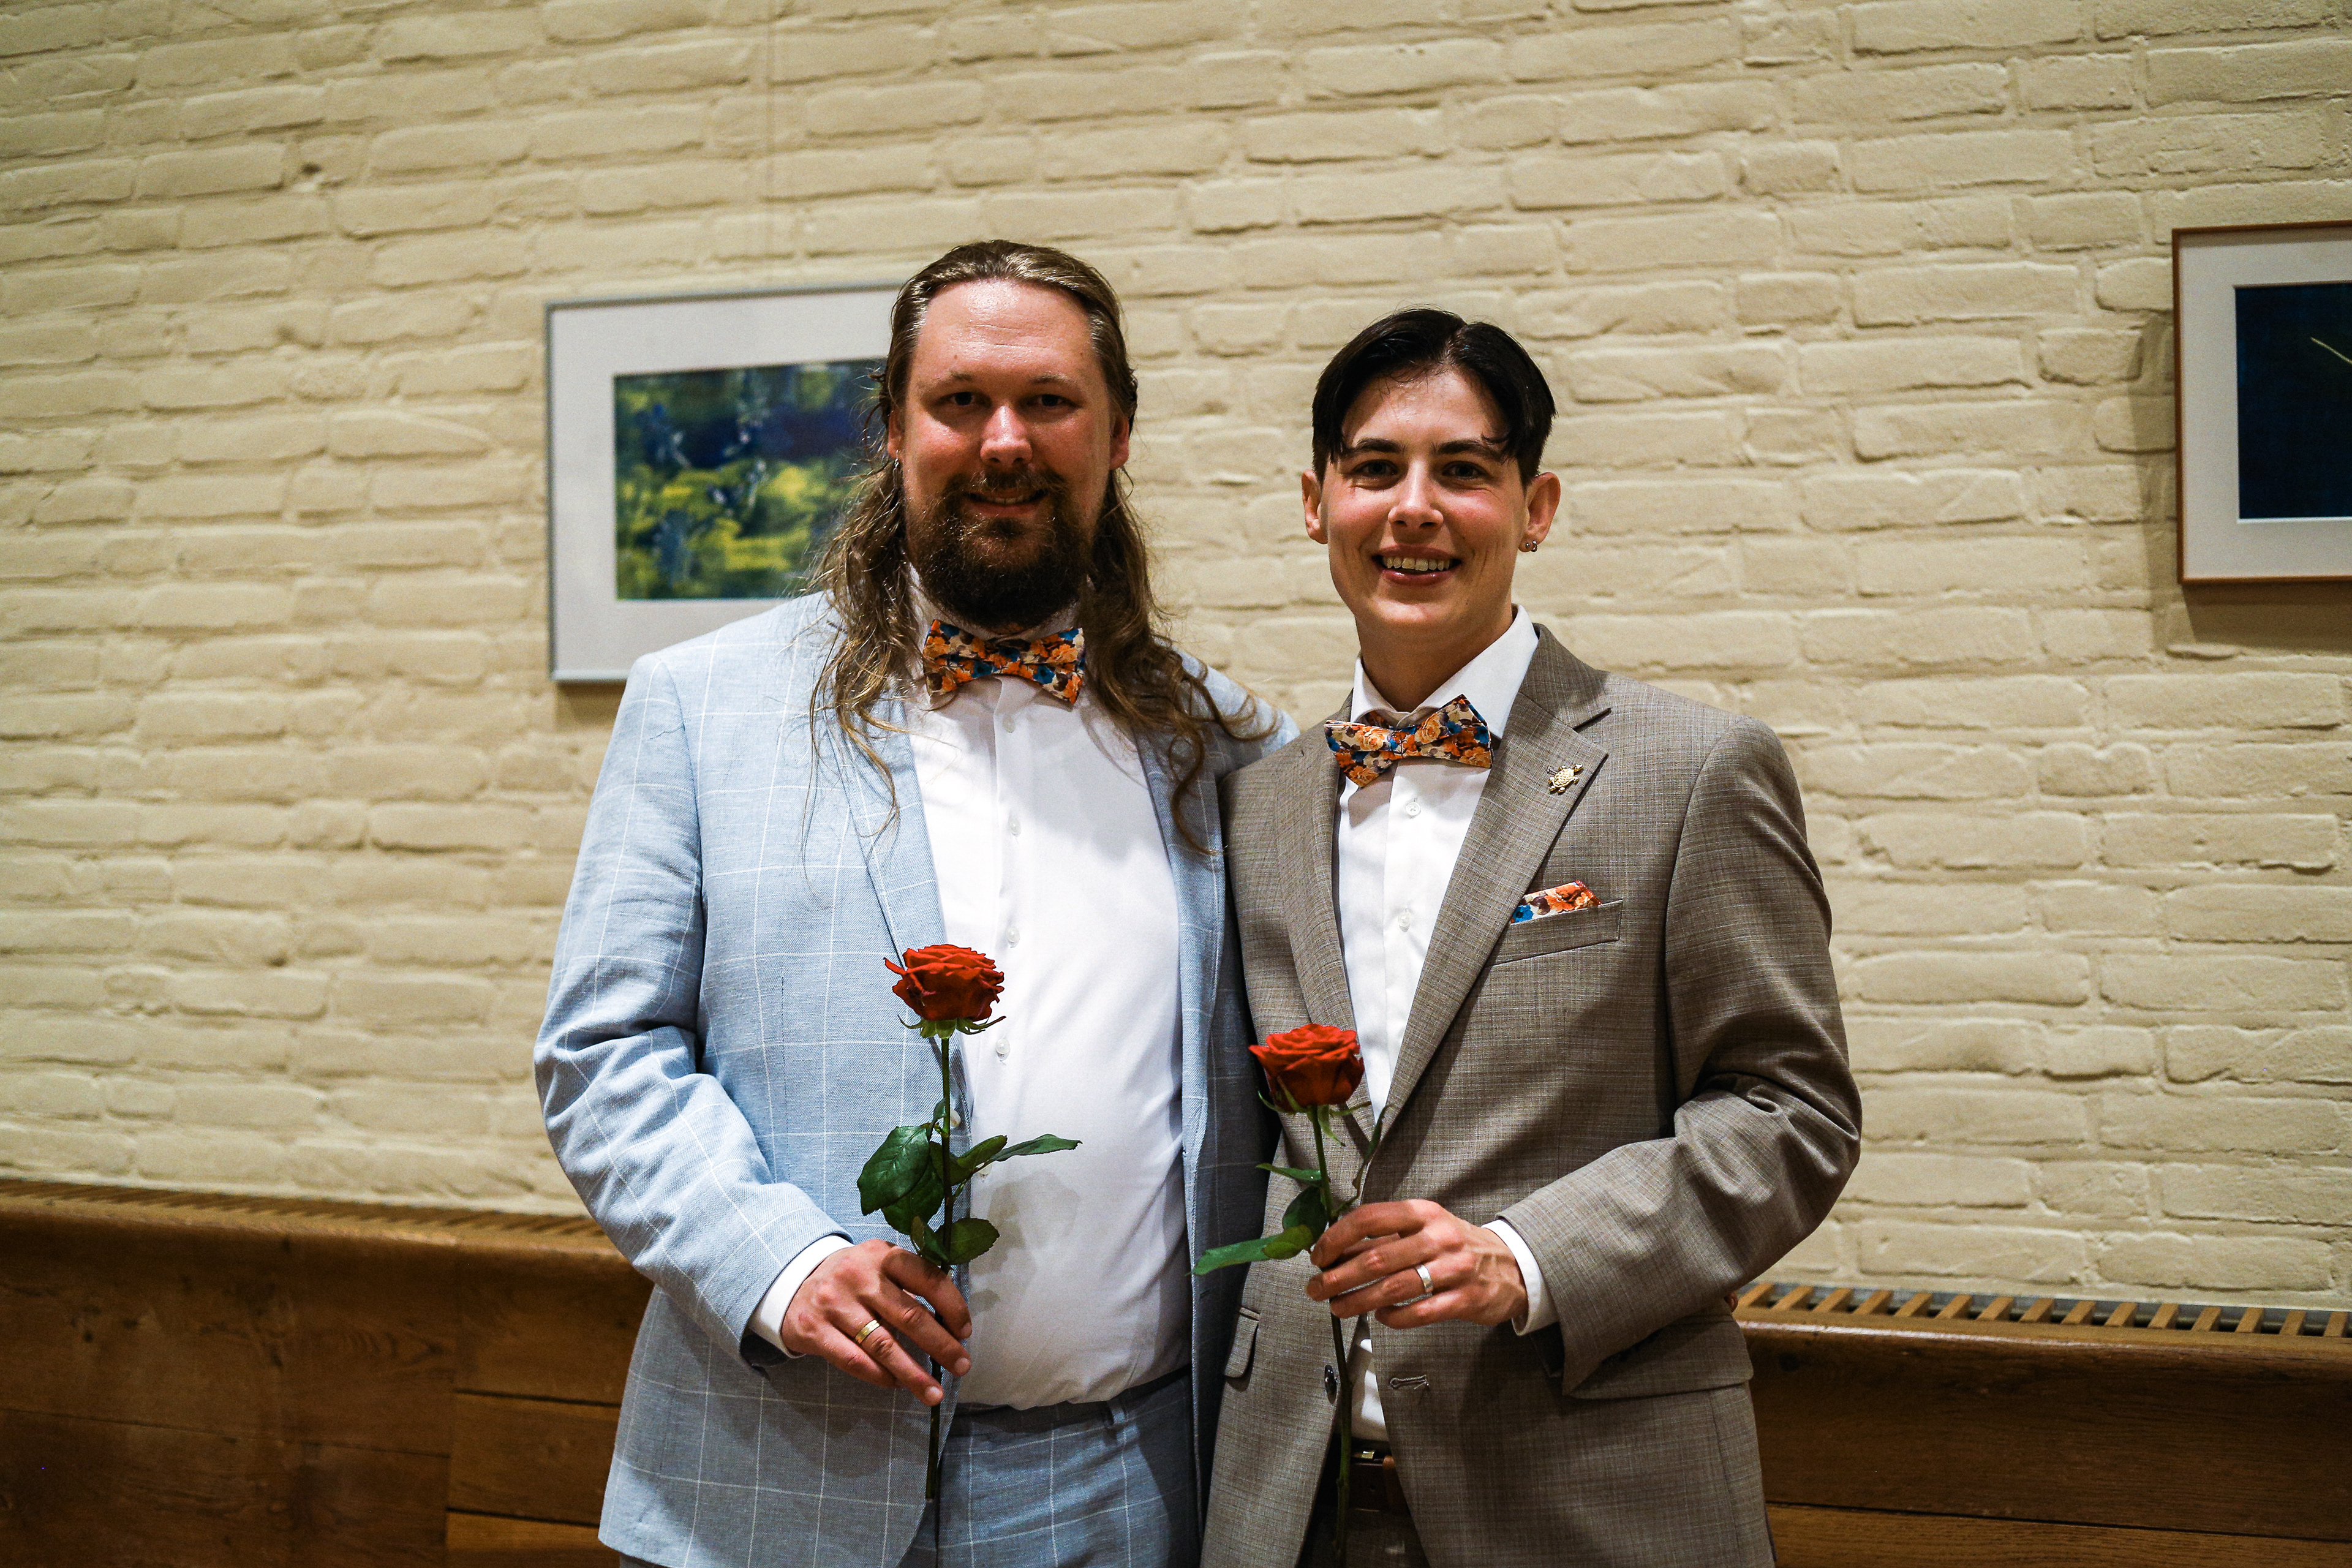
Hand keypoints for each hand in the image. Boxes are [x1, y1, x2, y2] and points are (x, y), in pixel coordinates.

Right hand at [779, 1239, 971, 1403]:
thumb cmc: (852, 1279)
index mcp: (882, 1255)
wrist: (792, 1285)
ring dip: (913, 1373)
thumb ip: (909, 1284)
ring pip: (883, 1344)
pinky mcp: (814, 1330)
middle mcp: (858, 1275)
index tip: (965, 1332)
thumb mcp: (878, 1265)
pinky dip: (879, 1376)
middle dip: (941, 1346)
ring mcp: (834, 1303)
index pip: (927, 1278)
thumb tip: (950, 1325)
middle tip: (962, 1366)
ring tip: (934, 1393)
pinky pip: (854, 1360)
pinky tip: (897, 1385)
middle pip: (909, 1315)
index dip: (952, 1306)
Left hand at [1305, 1200, 1527, 1329]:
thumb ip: (1384, 1239)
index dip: (1337, 1238)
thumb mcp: (1424, 1229)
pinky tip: (1380, 1317)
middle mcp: (1438, 1237)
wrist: (1512, 1265)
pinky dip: (1394, 1317)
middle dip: (1339, 1276)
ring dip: (1358, 1301)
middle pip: (1377, 1258)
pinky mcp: (1465, 1300)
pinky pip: (1420, 1312)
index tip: (1319, 1256)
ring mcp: (1454, 1269)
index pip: (1370, 1219)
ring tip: (1338, 1308)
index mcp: (1423, 1213)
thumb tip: (1335, 1252)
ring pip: (1395, 1287)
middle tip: (1316, 1289)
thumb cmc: (1455, 1245)